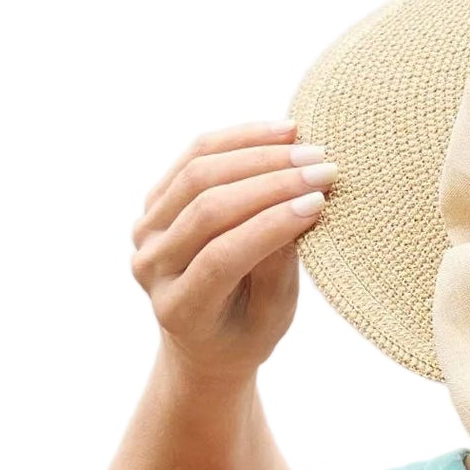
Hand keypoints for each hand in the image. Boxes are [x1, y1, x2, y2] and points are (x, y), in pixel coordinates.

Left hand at [130, 120, 333, 383]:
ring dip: (258, 153)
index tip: (320, 203)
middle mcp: (152, 265)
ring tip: (307, 145)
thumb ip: (279, 266)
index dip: (271, 225)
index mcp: (179, 307)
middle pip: (207, 207)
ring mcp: (147, 229)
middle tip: (323, 168)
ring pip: (197, 172)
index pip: (222, 256)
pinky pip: (194, 156)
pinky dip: (239, 139)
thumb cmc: (247, 331)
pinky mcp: (155, 200)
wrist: (205, 337)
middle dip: (271, 182)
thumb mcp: (273, 316)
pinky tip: (281, 132)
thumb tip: (302, 204)